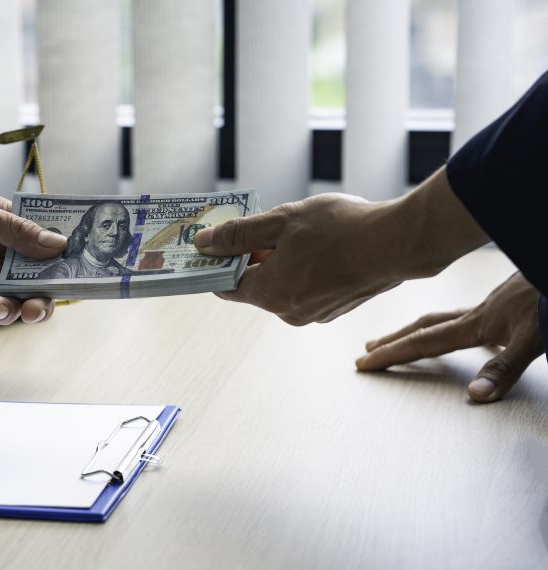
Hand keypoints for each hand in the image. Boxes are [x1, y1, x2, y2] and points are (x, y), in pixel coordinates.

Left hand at [0, 177, 66, 332]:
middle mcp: (2, 260)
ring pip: (12, 307)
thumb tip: (58, 245)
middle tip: (36, 307)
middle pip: (36, 287)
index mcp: (12, 233)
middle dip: (42, 301)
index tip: (75, 278)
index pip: (48, 252)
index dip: (64, 266)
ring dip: (12, 312)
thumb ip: (16, 232)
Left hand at [193, 168, 488, 324]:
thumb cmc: (340, 229)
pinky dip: (304, 270)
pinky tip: (322, 246)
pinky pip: (306, 289)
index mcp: (268, 293)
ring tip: (302, 232)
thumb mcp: (281, 221)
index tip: (215, 246)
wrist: (398, 243)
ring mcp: (313, 315)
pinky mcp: (334, 309)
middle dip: (253, 258)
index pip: (225, 286)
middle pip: (255, 285)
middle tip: (263, 227)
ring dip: (281, 262)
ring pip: (282, 286)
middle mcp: (286, 312)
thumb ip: (239, 234)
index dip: (217, 265)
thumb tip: (203, 244)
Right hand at [355, 272, 543, 401]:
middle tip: (369, 349)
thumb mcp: (534, 338)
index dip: (393, 354)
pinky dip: (452, 324)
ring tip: (402, 336)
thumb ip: (504, 366)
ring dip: (418, 329)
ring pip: (444, 318)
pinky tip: (465, 327)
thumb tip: (475, 395)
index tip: (365, 362)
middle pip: (425, 327)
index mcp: (478, 325)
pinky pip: (467, 314)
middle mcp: (480, 313)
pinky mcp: (510, 301)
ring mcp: (494, 305)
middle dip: (395, 340)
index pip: (424, 342)